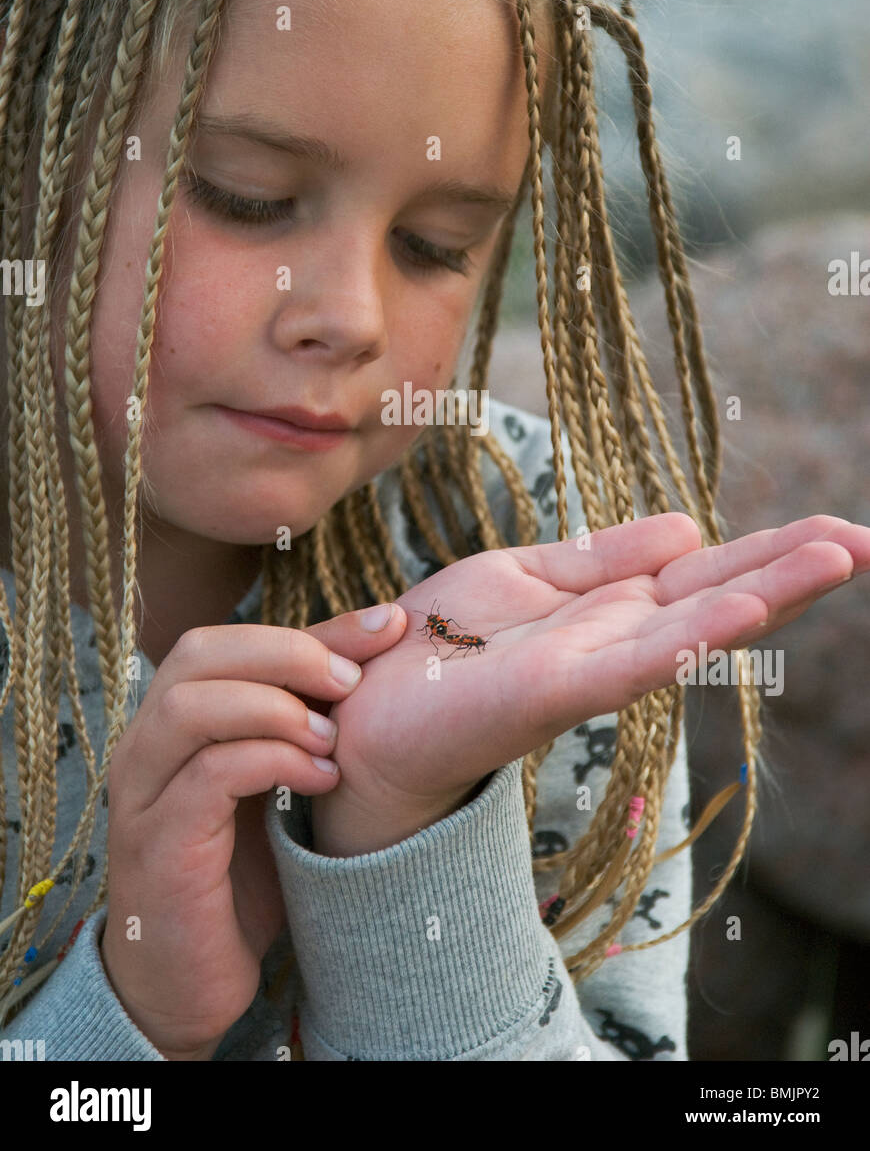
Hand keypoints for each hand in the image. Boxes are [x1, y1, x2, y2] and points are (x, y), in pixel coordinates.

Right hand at [99, 603, 406, 1058]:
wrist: (189, 982)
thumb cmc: (241, 874)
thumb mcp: (276, 781)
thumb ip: (301, 720)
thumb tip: (375, 651)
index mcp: (174, 720)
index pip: (231, 640)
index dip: (312, 627)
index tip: (389, 625)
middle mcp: (145, 744)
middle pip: (199, 651)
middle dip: (289, 652)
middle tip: (352, 684)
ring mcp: (142, 794)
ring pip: (192, 705)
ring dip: (277, 708)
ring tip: (333, 741)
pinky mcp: (158, 846)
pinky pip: (208, 775)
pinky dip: (273, 762)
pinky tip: (321, 781)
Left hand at [311, 513, 869, 855]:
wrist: (368, 705)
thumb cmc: (442, 643)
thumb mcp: (529, 576)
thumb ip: (606, 557)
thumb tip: (690, 526)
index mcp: (614, 608)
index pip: (711, 572)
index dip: (775, 550)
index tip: (842, 529)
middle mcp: (618, 639)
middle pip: (723, 595)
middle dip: (795, 567)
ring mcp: (594, 668)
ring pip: (696, 626)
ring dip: (766, 593)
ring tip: (835, 557)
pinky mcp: (555, 691)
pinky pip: (633, 662)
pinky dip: (689, 638)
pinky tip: (741, 611)